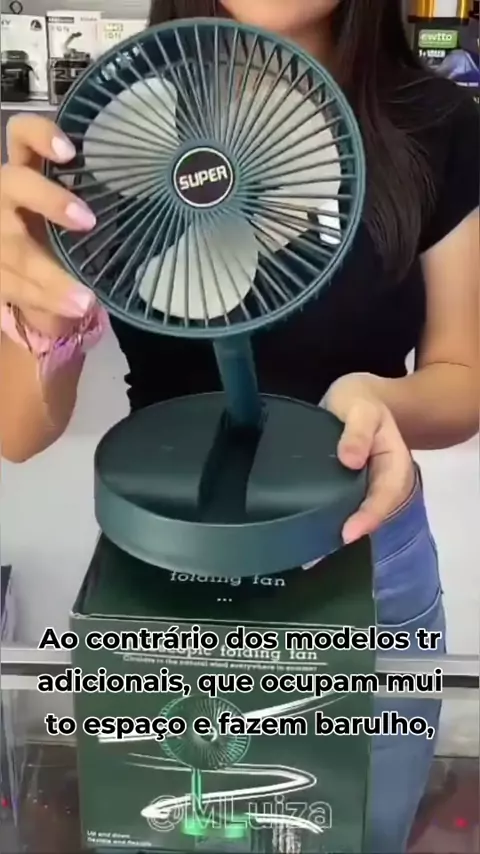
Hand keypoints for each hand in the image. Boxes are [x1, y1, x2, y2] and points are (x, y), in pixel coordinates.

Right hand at [1, 114, 96, 335]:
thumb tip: (163, 195)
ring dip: (49, 275)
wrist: (37, 284)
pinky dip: (47, 299)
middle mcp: (5, 196)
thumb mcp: (81, 217)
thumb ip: (101, 202)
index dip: (38, 135)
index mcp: (27, 172)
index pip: (21, 136)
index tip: (69, 151)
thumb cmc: (65, 237)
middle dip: (48, 200)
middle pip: (13, 184)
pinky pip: (13, 287)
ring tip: (85, 298)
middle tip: (88, 220)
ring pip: (11, 248)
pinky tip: (75, 307)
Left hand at [324, 374, 415, 543]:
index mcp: (395, 466)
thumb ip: (358, 432)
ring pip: (354, 514)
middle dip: (349, 533)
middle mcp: (382, 483)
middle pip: (371, 514)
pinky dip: (325, 520)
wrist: (355, 397)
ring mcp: (364, 488)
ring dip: (334, 531)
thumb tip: (350, 461)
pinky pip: (339, 506)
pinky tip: (305, 532)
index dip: (368, 517)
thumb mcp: (362, 409)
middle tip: (319, 552)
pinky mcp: (346, 488)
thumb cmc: (361, 401)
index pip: (384, 497)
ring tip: (310, 551)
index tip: (347, 533)